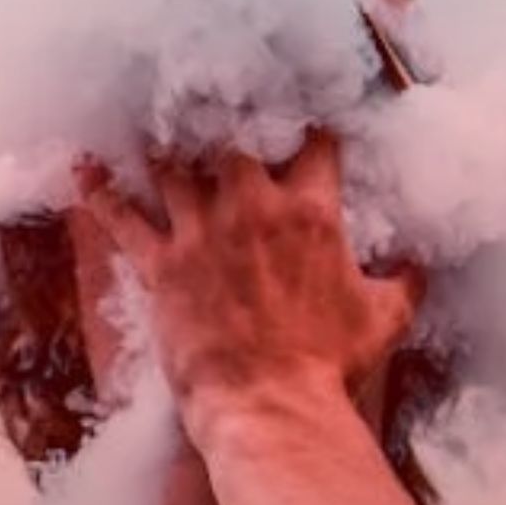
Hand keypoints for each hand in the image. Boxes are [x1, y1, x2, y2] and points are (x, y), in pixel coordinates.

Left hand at [75, 132, 419, 444]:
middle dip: (227, 113)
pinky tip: (84, 166)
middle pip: (234, 133)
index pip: (314, 140)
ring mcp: (201, 233)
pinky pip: (123, 218)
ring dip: (165, 143)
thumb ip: (405, 281)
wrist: (270, 407)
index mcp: (311, 212)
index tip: (301, 109)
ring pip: (174, 164)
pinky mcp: (161, 266)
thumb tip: (421, 265)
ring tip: (153, 120)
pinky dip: (102, 192)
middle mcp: (252, 208)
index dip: (308, 119)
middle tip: (215, 96)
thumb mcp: (385, 319)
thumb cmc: (330, 367)